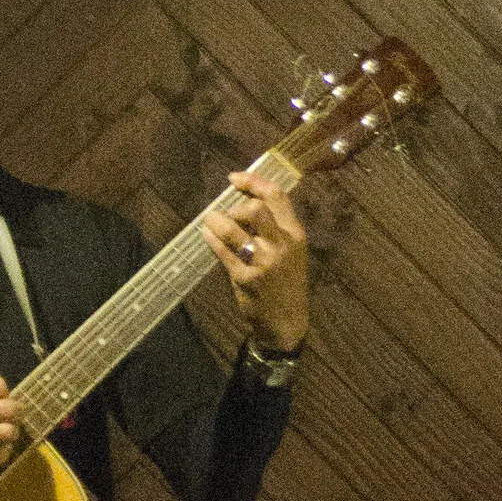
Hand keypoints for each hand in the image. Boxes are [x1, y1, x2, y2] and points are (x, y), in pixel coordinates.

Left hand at [203, 168, 309, 350]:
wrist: (286, 322)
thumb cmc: (286, 283)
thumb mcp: (290, 252)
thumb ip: (274, 229)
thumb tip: (244, 203)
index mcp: (295, 234)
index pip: (277, 196)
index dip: (254, 181)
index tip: (234, 178)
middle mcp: (282, 245)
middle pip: (256, 209)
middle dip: (236, 207)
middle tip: (229, 214)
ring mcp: (263, 262)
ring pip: (233, 230)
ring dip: (215, 221)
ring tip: (209, 220)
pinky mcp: (245, 278)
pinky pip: (222, 252)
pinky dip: (211, 239)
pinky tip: (206, 235)